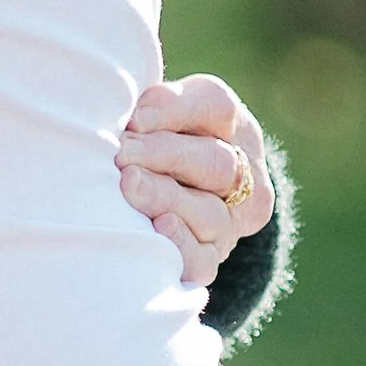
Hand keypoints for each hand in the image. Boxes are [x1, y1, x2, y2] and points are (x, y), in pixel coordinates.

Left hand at [116, 75, 272, 293]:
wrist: (180, 192)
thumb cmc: (156, 138)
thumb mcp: (160, 109)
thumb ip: (152, 106)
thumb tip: (133, 120)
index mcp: (231, 124)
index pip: (214, 107)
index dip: (173, 110)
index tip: (133, 118)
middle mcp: (243, 173)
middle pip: (215, 162)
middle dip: (164, 155)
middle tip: (122, 153)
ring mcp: (231, 221)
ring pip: (209, 212)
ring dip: (166, 198)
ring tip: (129, 185)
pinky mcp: (212, 258)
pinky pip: (202, 260)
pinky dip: (181, 245)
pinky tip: (159, 228)